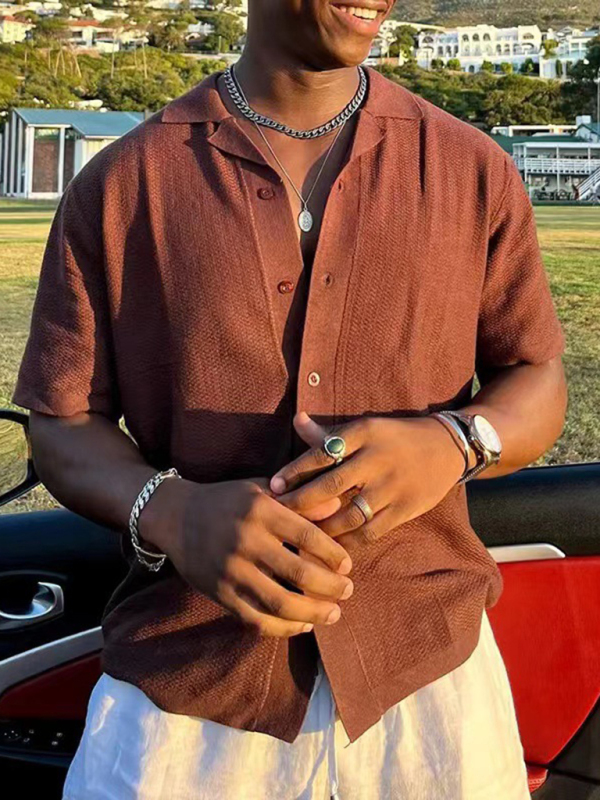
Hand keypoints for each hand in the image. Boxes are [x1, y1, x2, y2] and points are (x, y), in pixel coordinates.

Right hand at [140, 476, 353, 637]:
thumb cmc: (228, 500)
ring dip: (312, 613)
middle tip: (348, 590)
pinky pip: (255, 619)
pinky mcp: (220, 593)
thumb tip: (338, 507)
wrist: (176, 516)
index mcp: (261, 511)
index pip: (307, 536)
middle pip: (298, 572)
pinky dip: (283, 627)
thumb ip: (300, 500)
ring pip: (279, 602)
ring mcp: (231, 570)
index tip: (348, 565)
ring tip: (333, 614)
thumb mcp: (261, 489)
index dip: (332, 554)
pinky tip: (302, 625)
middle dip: (330, 587)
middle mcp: (246, 541)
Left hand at [270, 412, 465, 548]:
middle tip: (278, 514)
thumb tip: (295, 420)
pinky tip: (330, 547)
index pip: (322, 452)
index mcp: (364, 433)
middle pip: (332, 484)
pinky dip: (348, 542)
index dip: (295, 471)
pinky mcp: (405, 509)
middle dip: (302, 502)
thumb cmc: (396, 437)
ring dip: (322, 528)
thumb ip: (329, 434)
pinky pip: (370, 532)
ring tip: (300, 535)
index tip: (272, 487)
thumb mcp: (366, 429)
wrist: (447, 447)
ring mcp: (392, 486)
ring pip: (349, 514)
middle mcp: (377, 458)